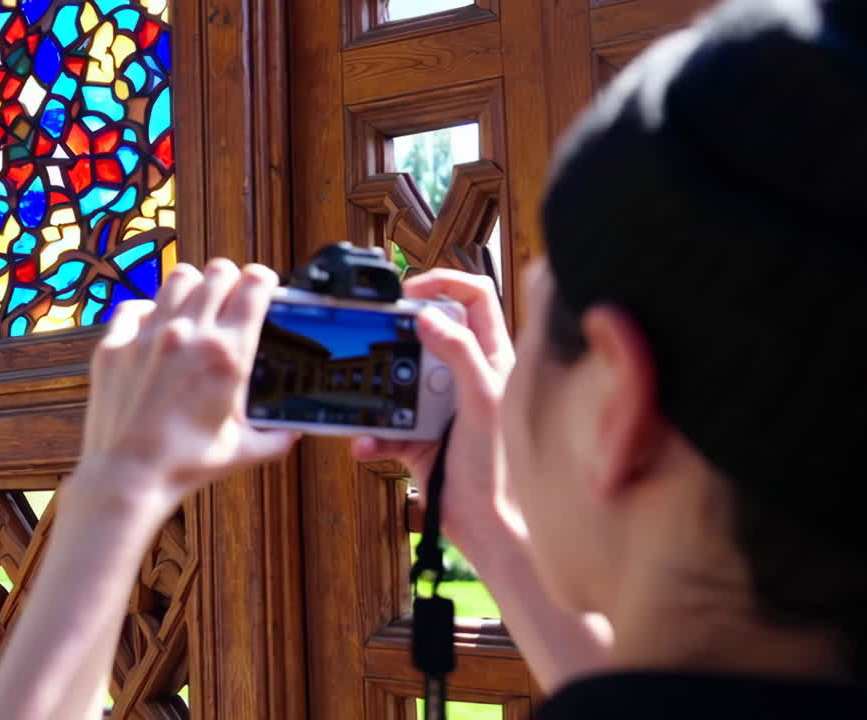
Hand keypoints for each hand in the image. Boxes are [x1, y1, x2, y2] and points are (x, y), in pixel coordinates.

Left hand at [78, 259, 298, 503]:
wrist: (129, 476)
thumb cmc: (184, 465)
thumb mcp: (242, 451)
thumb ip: (276, 438)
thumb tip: (294, 432)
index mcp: (227, 355)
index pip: (254, 286)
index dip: (264, 279)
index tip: (264, 285)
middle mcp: (190, 334)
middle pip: (218, 272)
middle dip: (231, 279)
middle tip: (232, 295)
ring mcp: (149, 335)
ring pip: (178, 278)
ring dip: (194, 286)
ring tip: (195, 304)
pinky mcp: (116, 345)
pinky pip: (135, 306)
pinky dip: (149, 310)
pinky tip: (154, 326)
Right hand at [352, 269, 515, 548]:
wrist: (487, 526)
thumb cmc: (500, 468)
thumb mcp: (483, 401)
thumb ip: (460, 354)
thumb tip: (428, 317)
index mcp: (493, 360)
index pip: (475, 298)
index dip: (444, 283)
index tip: (409, 292)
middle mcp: (466, 377)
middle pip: (426, 333)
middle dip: (397, 335)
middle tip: (374, 335)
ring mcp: (440, 406)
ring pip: (398, 378)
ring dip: (377, 388)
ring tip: (365, 396)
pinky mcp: (418, 437)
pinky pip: (385, 425)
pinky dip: (371, 434)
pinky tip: (366, 442)